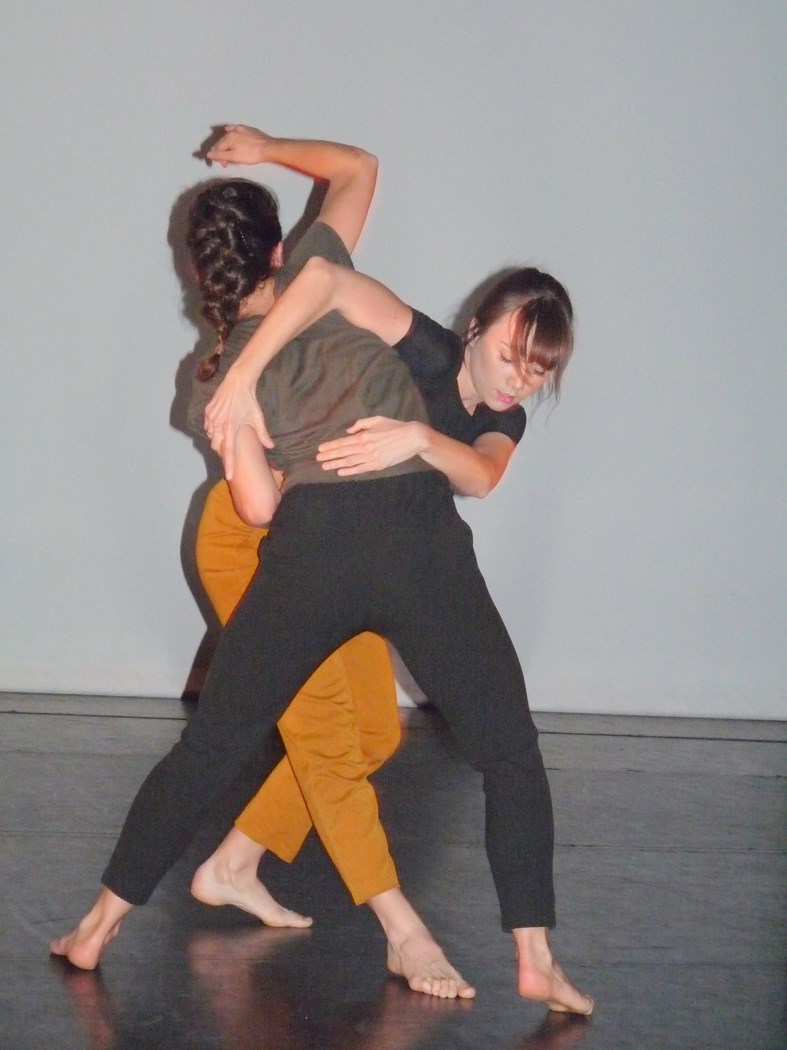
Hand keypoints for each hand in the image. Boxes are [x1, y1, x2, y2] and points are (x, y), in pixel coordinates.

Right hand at [204, 364, 273, 478]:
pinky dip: (213, 429)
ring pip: (211, 436)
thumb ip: (263, 434)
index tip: (229, 476)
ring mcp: (211, 417)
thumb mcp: (257, 418)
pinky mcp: (207, 411)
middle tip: (231, 446)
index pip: (229, 451)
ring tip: (227, 432)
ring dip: (217, 438)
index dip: (230, 465)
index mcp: (231, 427)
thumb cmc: (249, 400)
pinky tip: (221, 424)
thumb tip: (271, 447)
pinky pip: (208, 426)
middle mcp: (218, 424)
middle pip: (217, 446)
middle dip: (222, 450)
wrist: (237, 382)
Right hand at [206, 125, 273, 167]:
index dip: (217, 158)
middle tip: (226, 162)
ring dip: (226, 144)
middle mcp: (233, 131)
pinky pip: (236, 130)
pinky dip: (231, 132)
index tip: (222, 165)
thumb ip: (220, 156)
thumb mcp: (234, 157)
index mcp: (228, 137)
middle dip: (222, 152)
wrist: (268, 148)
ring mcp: (241, 129)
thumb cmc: (252, 154)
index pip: (217, 149)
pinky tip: (230, 130)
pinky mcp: (248, 129)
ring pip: (229, 136)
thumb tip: (209, 154)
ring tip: (229, 152)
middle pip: (222, 142)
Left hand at [316, 417, 424, 475]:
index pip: (343, 442)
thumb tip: (348, 431)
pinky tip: (340, 472)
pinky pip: (361, 469)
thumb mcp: (377, 420)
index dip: (331, 446)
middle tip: (318, 460)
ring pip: (350, 462)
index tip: (320, 449)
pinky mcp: (378, 465)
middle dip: (330, 456)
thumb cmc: (395, 427)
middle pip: (344, 453)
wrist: (413, 438)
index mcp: (364, 436)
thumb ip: (361, 424)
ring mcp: (372, 458)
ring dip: (336, 464)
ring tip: (325, 467)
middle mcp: (366, 447)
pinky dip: (350, 471)